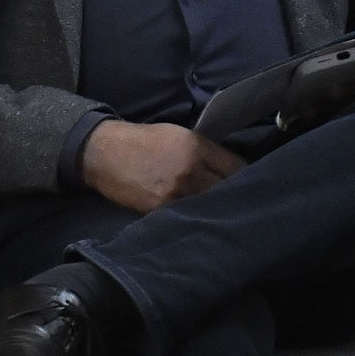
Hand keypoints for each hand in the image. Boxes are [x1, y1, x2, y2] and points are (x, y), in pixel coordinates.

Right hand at [80, 120, 243, 213]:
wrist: (105, 153)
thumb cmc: (144, 141)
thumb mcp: (178, 135)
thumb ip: (206, 151)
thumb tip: (232, 169)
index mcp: (196, 147)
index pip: (237, 168)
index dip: (246, 177)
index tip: (249, 184)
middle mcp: (189, 170)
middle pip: (227, 190)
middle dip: (233, 196)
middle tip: (238, 203)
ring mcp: (175, 193)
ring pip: (209, 208)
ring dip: (216, 212)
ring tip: (220, 215)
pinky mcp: (160, 210)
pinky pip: (188, 218)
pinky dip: (194, 219)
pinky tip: (197, 220)